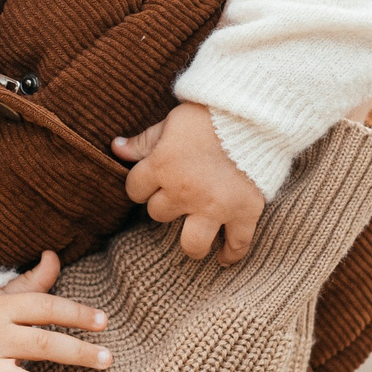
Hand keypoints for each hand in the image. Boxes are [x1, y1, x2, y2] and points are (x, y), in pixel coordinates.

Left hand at [112, 102, 265, 265]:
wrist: (255, 114)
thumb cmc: (210, 114)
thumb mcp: (172, 122)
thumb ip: (144, 141)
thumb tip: (115, 148)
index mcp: (162, 166)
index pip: (135, 189)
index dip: (141, 186)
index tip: (152, 183)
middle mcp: (184, 191)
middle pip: (158, 214)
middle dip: (166, 205)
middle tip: (180, 198)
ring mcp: (214, 205)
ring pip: (192, 244)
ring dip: (191, 242)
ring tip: (195, 238)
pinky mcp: (244, 211)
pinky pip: (237, 244)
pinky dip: (231, 254)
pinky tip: (224, 258)